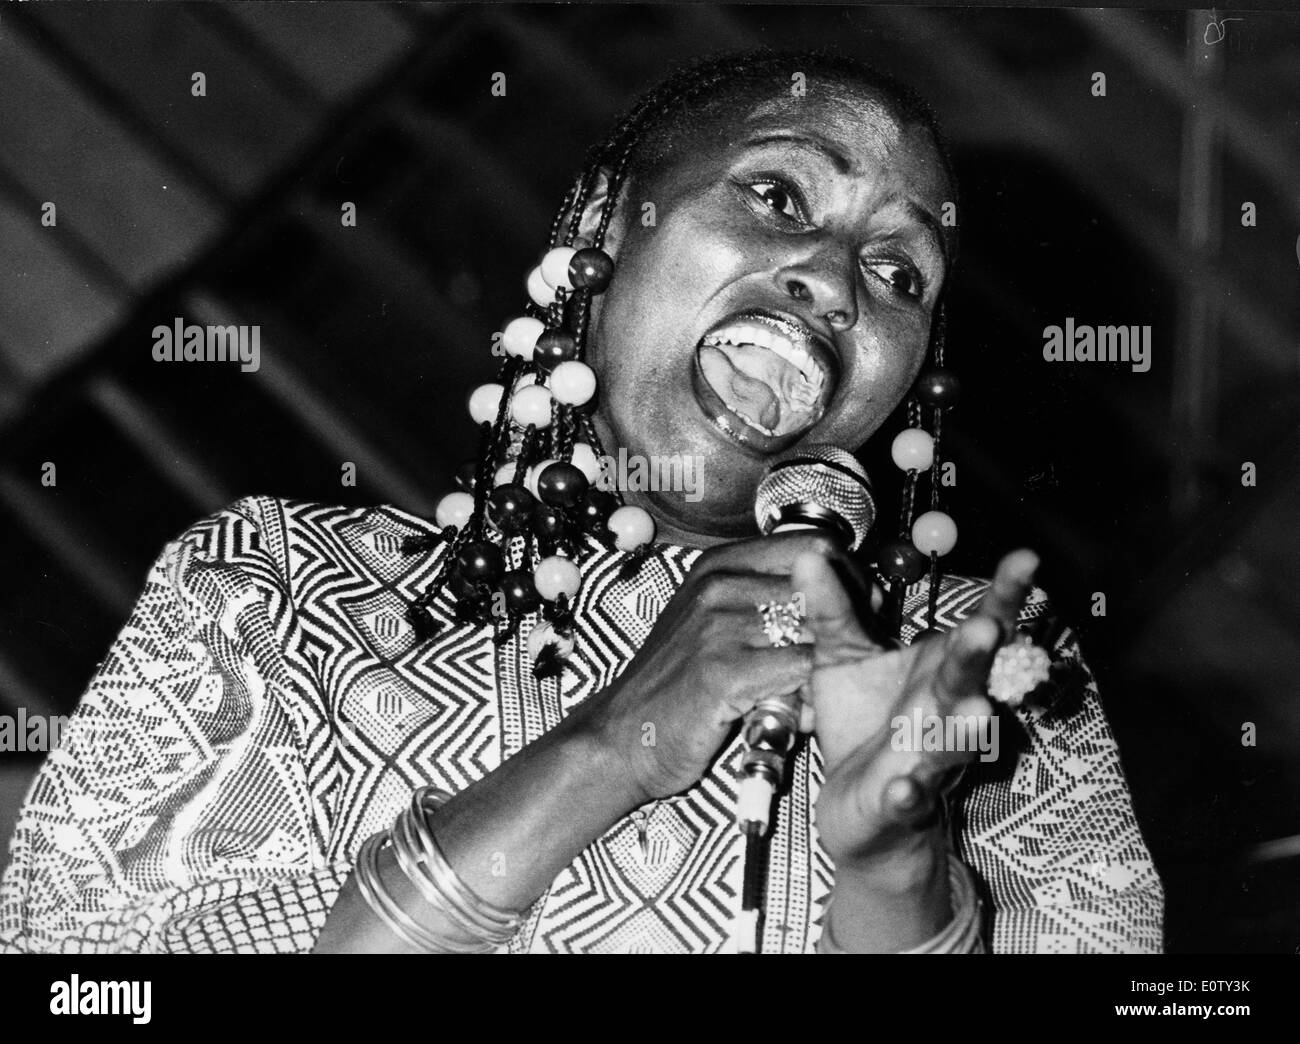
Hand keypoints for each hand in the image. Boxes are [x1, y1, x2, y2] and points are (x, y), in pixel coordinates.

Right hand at [588, 531, 851, 801]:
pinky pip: (800, 673)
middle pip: (823, 589)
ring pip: (815, 633)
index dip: (848, 580)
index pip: (815, 546)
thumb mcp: (714, 622)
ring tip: (813, 697)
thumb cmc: (678, 684)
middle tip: (846, 664)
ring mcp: (717, 624)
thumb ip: (767, 600)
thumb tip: (846, 594)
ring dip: (828, 670)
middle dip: (846, 628)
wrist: (623, 736)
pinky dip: (809, 699)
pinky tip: (793, 715)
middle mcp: (719, 583)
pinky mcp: (722, 670)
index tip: (859, 612)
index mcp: (721, 563)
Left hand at [797, 549, 1039, 881]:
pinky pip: (911, 797)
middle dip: (978, 653)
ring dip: (965, 727)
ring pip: (955, 742)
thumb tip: (812, 553)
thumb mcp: (841, 658)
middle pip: (969, 677)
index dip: (1005, 594)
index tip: (1026, 558)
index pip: (978, 626)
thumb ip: (833, 609)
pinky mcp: (903, 801)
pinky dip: (909, 794)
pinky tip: (903, 788)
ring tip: (977, 709)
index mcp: (940, 670)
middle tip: (986, 627)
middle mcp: (947, 711)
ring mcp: (929, 759)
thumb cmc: (862, 722)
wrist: (858, 806)